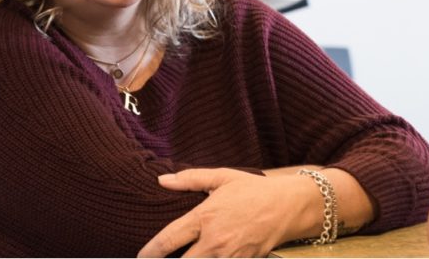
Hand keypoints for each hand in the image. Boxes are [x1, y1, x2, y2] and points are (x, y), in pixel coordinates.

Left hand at [137, 168, 301, 257]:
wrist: (288, 206)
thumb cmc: (253, 190)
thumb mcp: (223, 178)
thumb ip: (191, 179)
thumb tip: (162, 179)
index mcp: (205, 216)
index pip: (168, 240)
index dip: (149, 252)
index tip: (141, 257)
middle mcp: (214, 240)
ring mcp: (228, 256)